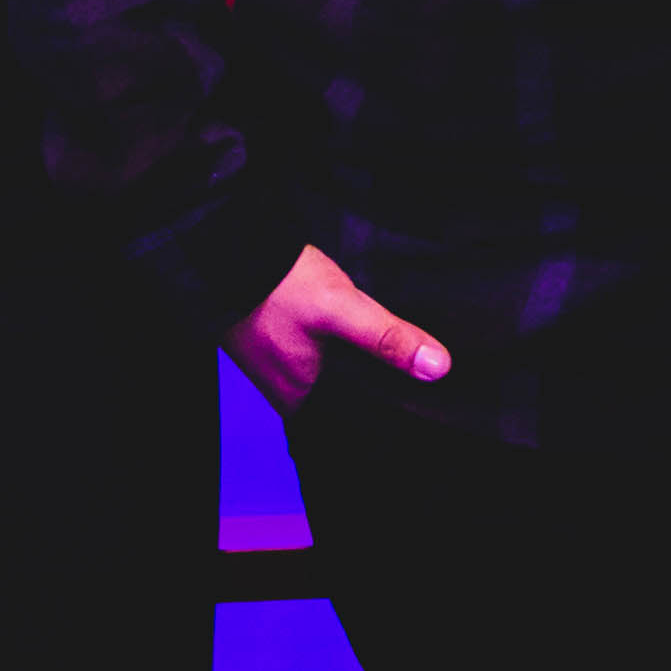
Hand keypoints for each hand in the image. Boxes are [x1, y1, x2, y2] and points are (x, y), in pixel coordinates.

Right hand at [225, 242, 456, 413]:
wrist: (233, 250)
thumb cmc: (281, 283)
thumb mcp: (344, 309)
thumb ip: (387, 339)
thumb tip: (437, 368)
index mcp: (299, 399)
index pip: (352, 420)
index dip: (383, 407)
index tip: (418, 394)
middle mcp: (285, 392)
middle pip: (343, 397)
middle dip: (373, 382)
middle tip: (412, 364)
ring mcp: (276, 369)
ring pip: (330, 375)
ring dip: (356, 363)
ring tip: (390, 348)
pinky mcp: (274, 345)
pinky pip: (316, 357)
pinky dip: (338, 347)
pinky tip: (353, 332)